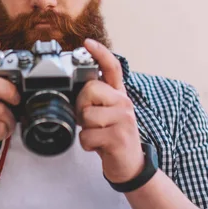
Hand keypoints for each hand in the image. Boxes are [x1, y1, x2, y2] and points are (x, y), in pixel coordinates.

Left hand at [76, 39, 144, 183]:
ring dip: (84, 129)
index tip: (87, 43)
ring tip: (97, 135)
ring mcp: (124, 120)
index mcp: (119, 95)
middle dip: (81, 106)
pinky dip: (87, 144)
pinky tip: (98, 146)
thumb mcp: (108, 113)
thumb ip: (96, 99)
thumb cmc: (113, 137)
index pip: (112, 68)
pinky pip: (87, 136)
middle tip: (89, 121)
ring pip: (86, 115)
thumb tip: (76, 89)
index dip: (100, 53)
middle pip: (90, 89)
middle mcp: (124, 103)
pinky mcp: (119, 137)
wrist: (131, 165)